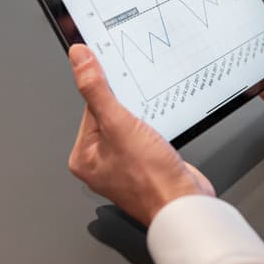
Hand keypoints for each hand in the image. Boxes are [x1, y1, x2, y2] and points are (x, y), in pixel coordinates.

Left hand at [67, 44, 214, 225]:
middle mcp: (100, 161)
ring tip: (153, 130)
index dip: (109, 94)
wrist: (184, 204)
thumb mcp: (119, 125)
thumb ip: (96, 90)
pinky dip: (155, 129)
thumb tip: (78, 59)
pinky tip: (162, 135)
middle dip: (130, 108)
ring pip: (130, 124)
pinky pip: (146, 135)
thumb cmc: (151, 179)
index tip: (122, 84)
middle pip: (111, 114)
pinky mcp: (145, 163)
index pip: (90, 107)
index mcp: (83, 155)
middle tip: (142, 115)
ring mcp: (123, 164)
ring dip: (145, 118)